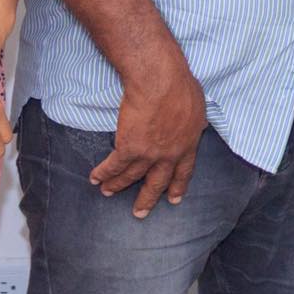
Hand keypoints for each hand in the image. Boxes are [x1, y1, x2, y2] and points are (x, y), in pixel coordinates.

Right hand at [88, 55, 208, 218]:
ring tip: (107, 192)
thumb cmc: (180, 85)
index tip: (174, 198)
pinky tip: (95, 178)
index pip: (184, 171)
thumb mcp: (198, 106)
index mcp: (188, 144)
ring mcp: (149, 154)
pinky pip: (113, 166)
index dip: (178, 185)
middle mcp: (169, 155)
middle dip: (147, 199)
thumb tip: (194, 123)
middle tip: (139, 213)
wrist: (160, 81)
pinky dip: (103, 173)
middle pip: (157, 182)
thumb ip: (194, 121)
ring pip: (131, 176)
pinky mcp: (129, 148)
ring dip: (117, 186)